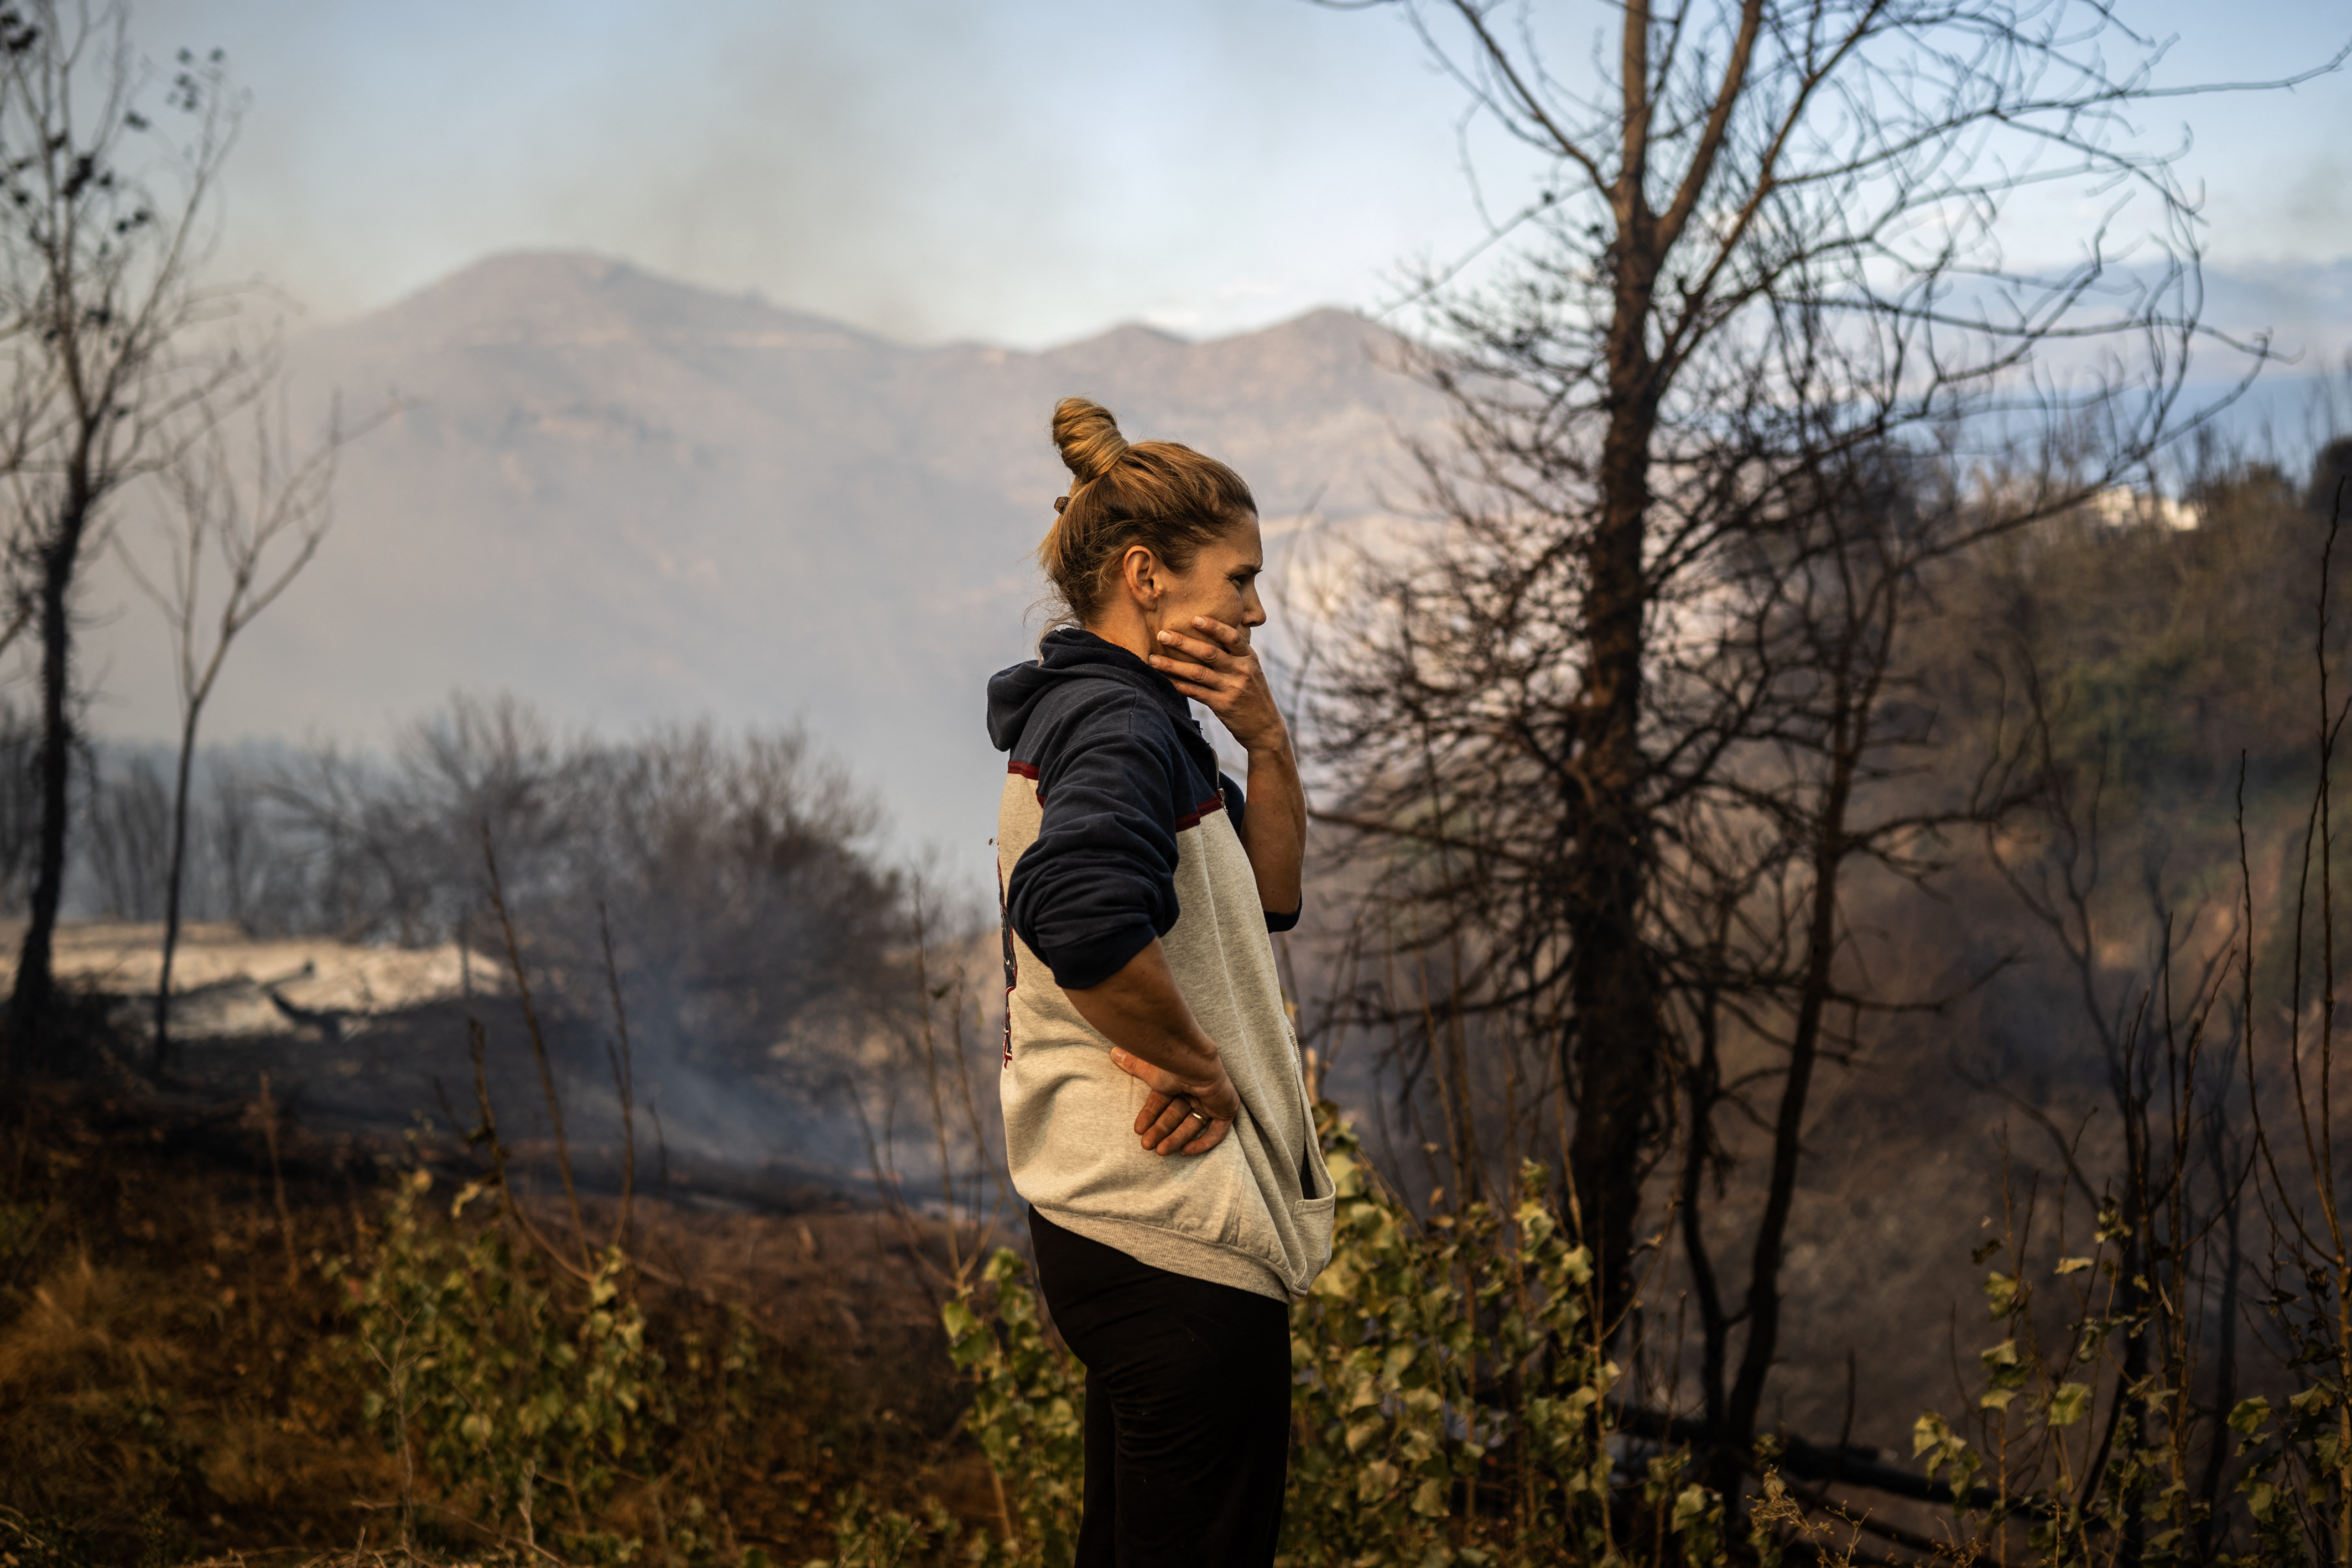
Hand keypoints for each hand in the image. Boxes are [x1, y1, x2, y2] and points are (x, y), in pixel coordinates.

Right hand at [1110, 1045, 1239, 1155]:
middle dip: (1161, 1131)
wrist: (1194, 1062)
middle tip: (1147, 1145)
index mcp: (1178, 1080)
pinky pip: (1217, 1132)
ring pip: (1192, 1125)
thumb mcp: (1148, 1069)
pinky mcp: (1225, 1109)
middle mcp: (1194, 1090)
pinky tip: (1186, 1151)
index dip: (1150, 1116)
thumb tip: (1114, 1052)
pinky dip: (1203, 1142)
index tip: (1138, 1130)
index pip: (1162, 1103)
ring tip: (1159, 1151)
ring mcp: (1211, 1100)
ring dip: (1175, 1139)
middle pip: (1176, 1116)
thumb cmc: (1171, 1063)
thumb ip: (1133, 1065)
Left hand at [1150, 616, 1289, 757]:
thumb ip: (1234, 655)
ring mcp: (1232, 689)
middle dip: (1182, 642)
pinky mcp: (1223, 705)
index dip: (1213, 627)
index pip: (1231, 637)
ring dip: (1173, 665)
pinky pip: (1195, 692)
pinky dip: (1178, 685)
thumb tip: (1206, 636)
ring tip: (1153, 660)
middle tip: (1161, 634)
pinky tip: (1165, 680)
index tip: (1194, 618)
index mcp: (1249, 658)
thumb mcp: (1252, 671)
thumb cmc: (1253, 695)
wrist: (1265, 728)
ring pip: (1197, 673)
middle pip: (1208, 653)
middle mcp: (1242, 671)